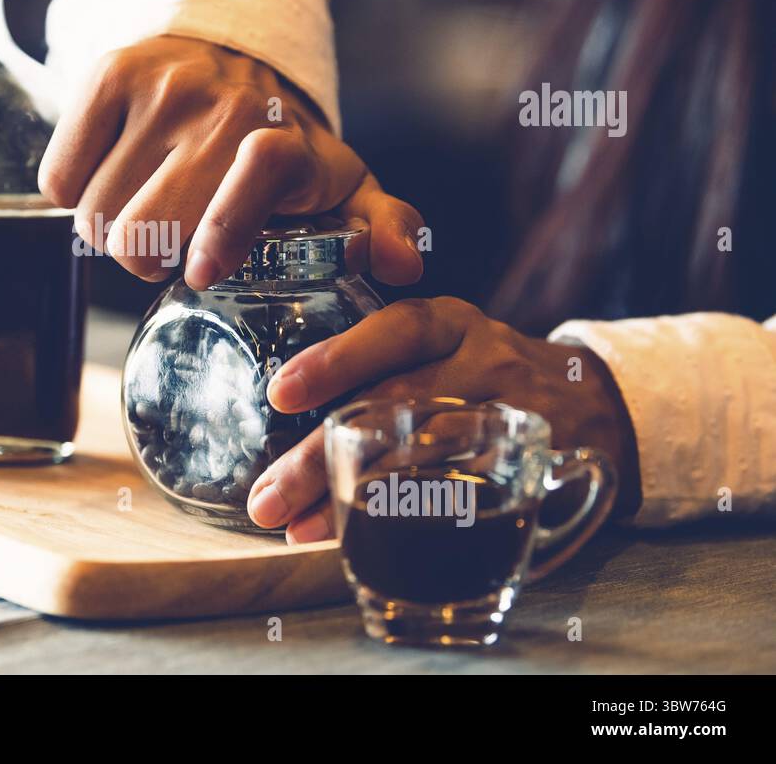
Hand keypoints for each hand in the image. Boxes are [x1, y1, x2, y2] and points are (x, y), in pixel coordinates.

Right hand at [38, 35, 423, 287]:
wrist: (230, 47)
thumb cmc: (282, 141)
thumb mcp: (340, 182)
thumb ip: (381, 226)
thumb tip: (406, 266)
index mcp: (283, 139)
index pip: (256, 174)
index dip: (224, 230)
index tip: (202, 272)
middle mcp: (220, 106)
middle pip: (142, 232)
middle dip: (147, 256)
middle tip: (170, 241)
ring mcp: (159, 87)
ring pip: (92, 214)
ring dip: (109, 229)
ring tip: (144, 208)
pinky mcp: (107, 76)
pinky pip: (58, 179)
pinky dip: (74, 192)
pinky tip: (111, 178)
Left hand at [249, 297, 641, 541]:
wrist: (599, 403)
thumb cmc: (490, 376)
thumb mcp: (449, 346)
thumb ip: (386, 367)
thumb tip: (284, 419)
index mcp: (454, 325)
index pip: (395, 332)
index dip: (336, 360)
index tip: (279, 395)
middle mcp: (487, 361)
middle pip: (396, 405)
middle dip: (321, 455)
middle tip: (267, 496)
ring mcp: (514, 414)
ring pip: (425, 457)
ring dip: (354, 498)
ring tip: (296, 526)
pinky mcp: (534, 466)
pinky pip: (467, 498)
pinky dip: (409, 521)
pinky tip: (363, 541)